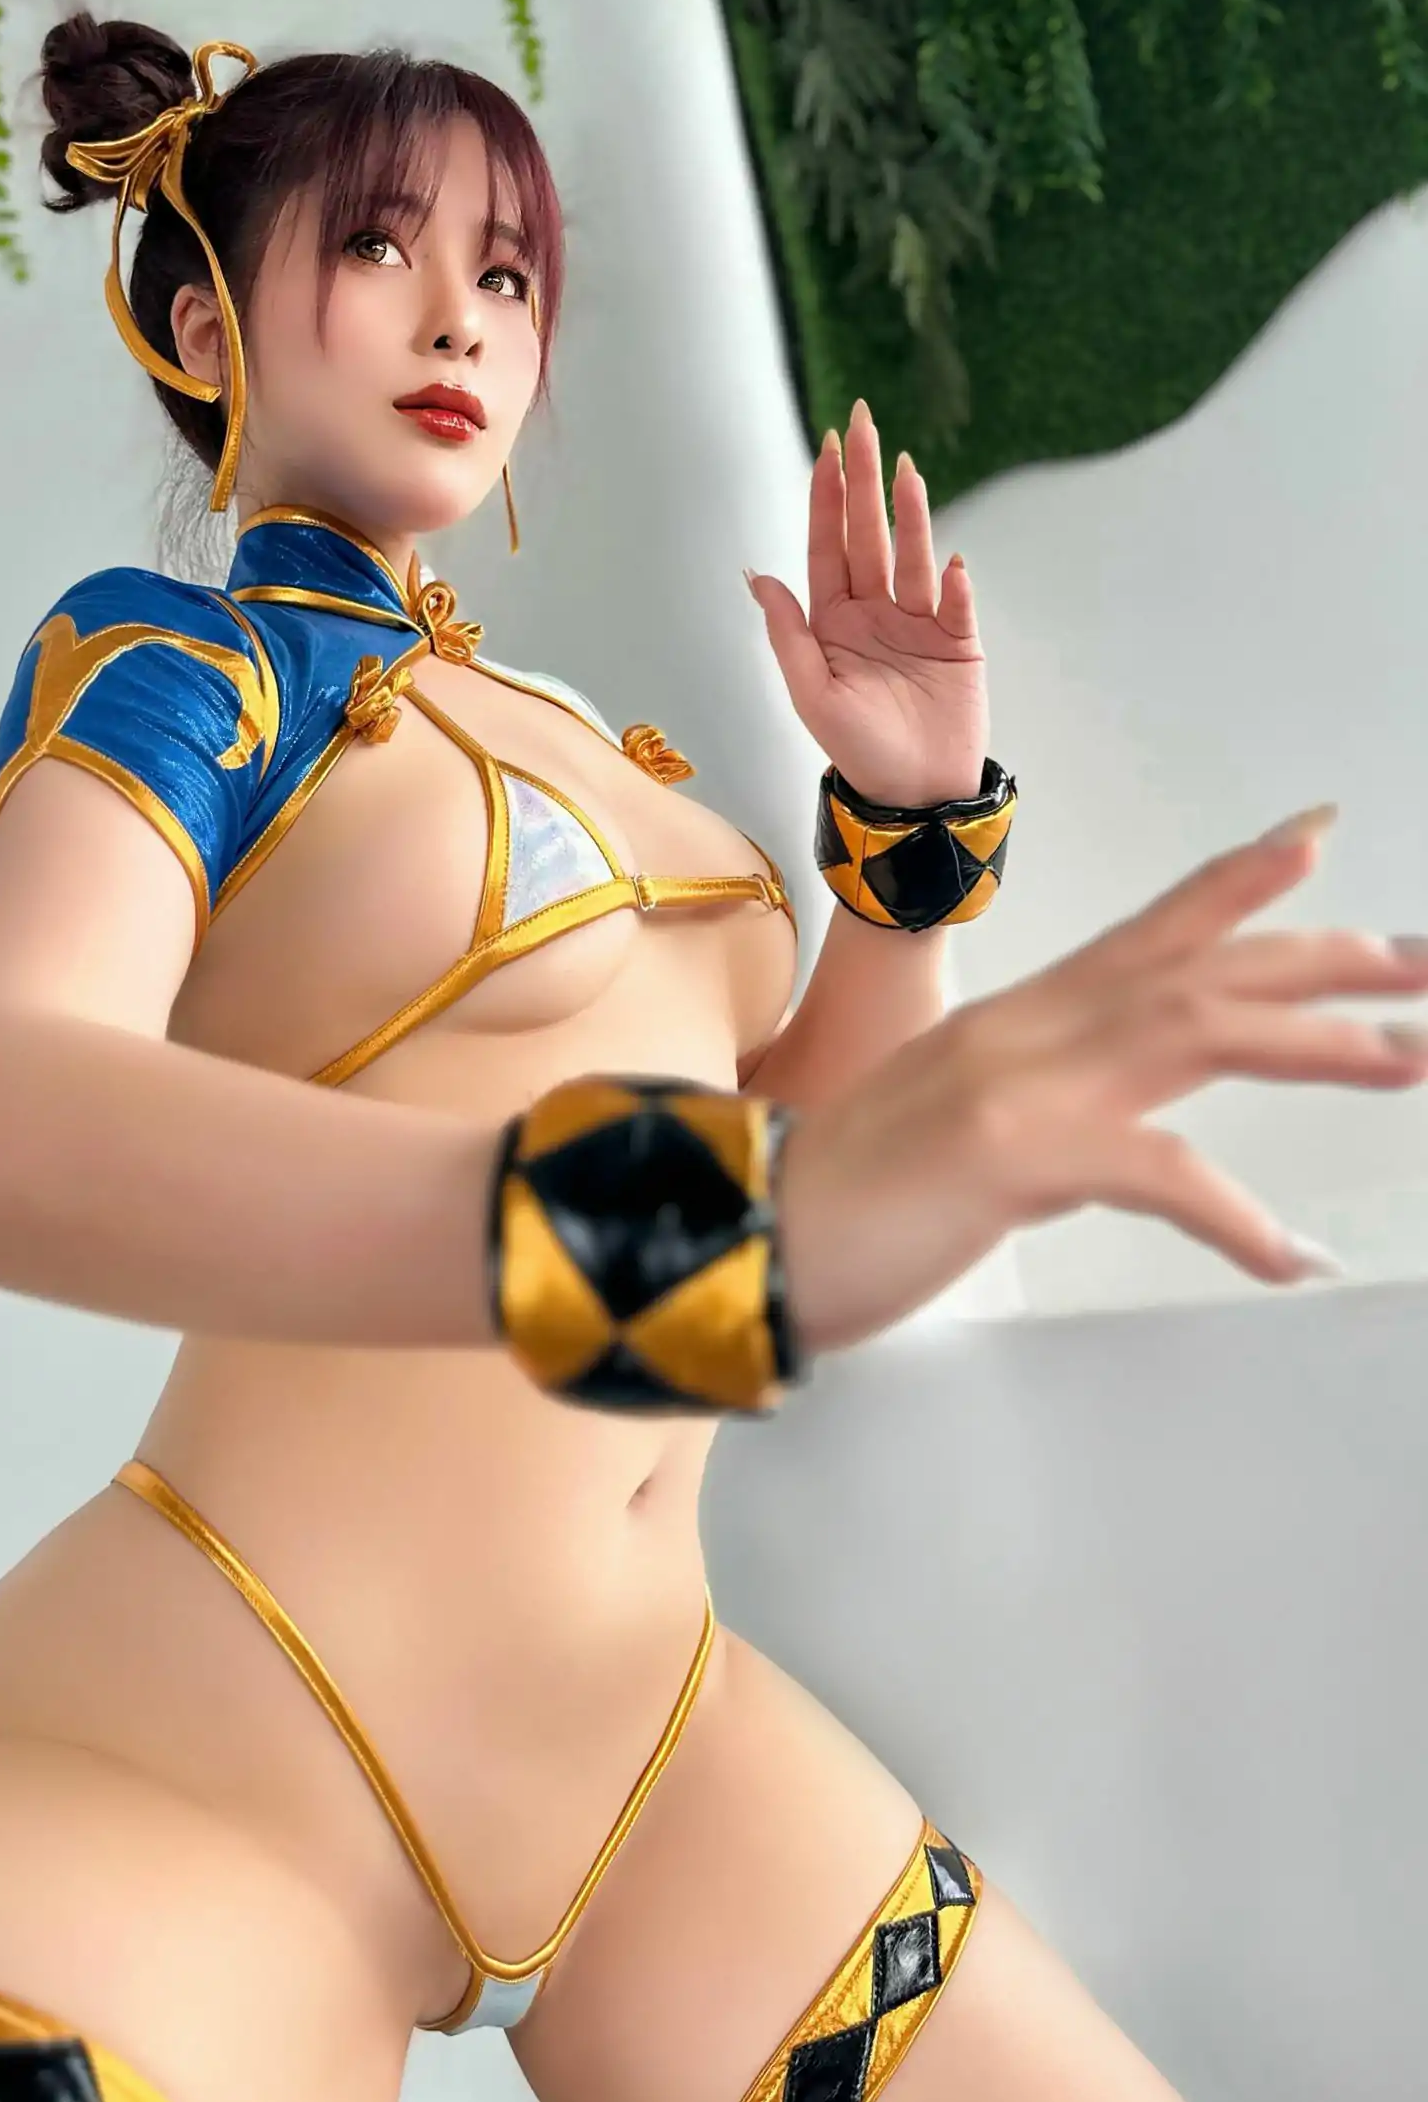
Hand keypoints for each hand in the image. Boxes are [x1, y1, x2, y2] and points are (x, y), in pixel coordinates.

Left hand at [746, 398, 988, 808]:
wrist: (912, 793)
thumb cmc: (857, 749)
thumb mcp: (811, 695)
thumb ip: (788, 633)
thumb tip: (757, 576)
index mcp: (834, 620)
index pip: (827, 546)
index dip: (826, 498)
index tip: (826, 448)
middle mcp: (874, 610)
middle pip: (869, 534)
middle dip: (863, 480)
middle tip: (862, 423)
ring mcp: (918, 621)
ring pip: (911, 556)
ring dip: (909, 514)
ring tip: (903, 471)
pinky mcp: (958, 641)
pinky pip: (955, 603)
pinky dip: (951, 582)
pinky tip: (946, 562)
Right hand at [775, 811, 1427, 1354]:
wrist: (741, 1235)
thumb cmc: (836, 1201)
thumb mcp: (946, 1127)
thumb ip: (1020, 1105)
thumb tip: (1083, 1126)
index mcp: (1015, 1024)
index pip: (1148, 933)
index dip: (1239, 886)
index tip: (1319, 845)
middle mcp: (1027, 1031)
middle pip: (1198, 968)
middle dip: (1321, 960)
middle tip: (1422, 965)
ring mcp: (1018, 1084)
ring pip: (1196, 1029)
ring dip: (1317, 1043)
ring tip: (1412, 1059)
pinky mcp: (1010, 1156)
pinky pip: (1156, 1170)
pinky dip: (1233, 1216)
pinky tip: (1290, 1257)